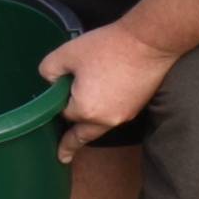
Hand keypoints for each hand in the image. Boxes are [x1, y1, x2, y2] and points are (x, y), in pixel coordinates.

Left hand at [37, 21, 179, 164]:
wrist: (149, 42)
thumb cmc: (106, 47)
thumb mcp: (67, 53)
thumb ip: (49, 70)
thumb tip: (50, 81)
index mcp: (85, 110)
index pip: (64, 115)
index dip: (59, 103)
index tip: (56, 98)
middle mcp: (106, 120)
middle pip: (83, 134)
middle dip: (71, 143)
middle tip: (63, 156)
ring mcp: (125, 116)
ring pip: (101, 127)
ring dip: (89, 126)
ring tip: (79, 131)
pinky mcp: (138, 107)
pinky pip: (115, 117)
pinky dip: (105, 114)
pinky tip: (102, 105)